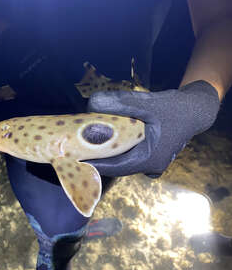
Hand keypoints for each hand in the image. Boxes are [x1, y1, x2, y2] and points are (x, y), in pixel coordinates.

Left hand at [87, 81, 219, 177]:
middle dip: (96, 158)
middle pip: (116, 165)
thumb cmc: (174, 107)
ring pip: (123, 161)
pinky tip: (106, 139)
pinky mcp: (152, 156)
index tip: (72, 159)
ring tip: (86, 144)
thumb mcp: (145, 102)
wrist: (196, 109)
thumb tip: (90, 105)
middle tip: (76, 149)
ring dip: (106, 153)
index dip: (92, 164)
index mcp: (149, 159)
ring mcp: (152, 163)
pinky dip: (117, 149)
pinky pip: (130, 156)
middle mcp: (150, 166)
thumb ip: (118, 103)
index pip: (113, 167)